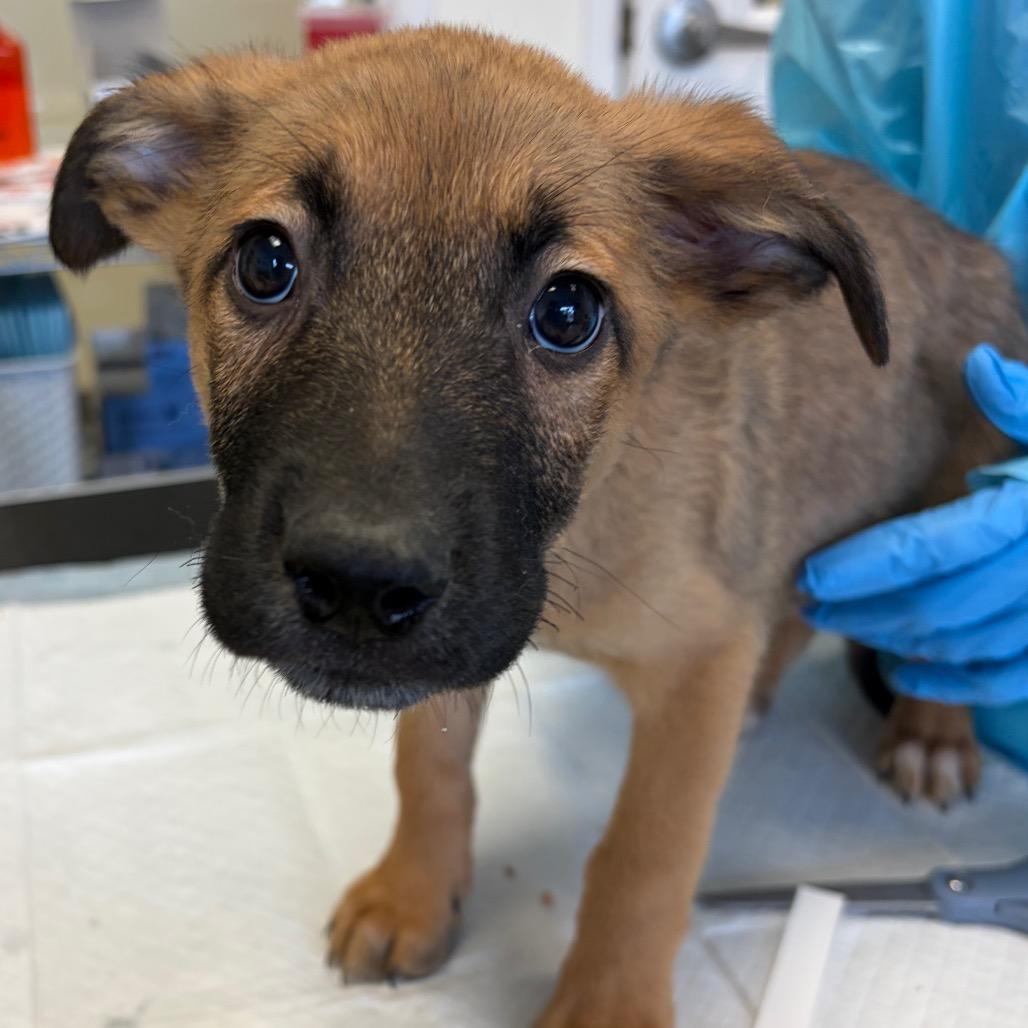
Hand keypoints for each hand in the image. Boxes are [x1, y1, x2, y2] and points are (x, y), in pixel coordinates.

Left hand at [798, 344, 1027, 706]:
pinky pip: (1002, 681)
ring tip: (841, 624)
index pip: (931, 547)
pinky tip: (899, 673)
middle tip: (809, 604)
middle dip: (860, 610)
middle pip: (934, 605)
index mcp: (1026, 511)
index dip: (863, 566)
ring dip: (890, 641)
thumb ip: (1020, 398)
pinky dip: (947, 684)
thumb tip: (977, 363)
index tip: (808, 573)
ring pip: (959, 644)